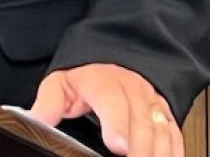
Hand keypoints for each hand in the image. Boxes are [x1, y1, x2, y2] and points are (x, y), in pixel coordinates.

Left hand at [29, 64, 182, 156]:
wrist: (113, 62)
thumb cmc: (87, 80)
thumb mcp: (61, 84)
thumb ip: (49, 103)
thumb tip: (35, 119)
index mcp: (104, 81)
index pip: (112, 101)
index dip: (117, 124)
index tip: (118, 146)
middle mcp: (132, 89)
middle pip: (141, 120)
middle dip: (140, 147)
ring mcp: (151, 102)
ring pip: (161, 127)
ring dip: (157, 151)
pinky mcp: (164, 114)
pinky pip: (174, 133)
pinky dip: (173, 150)